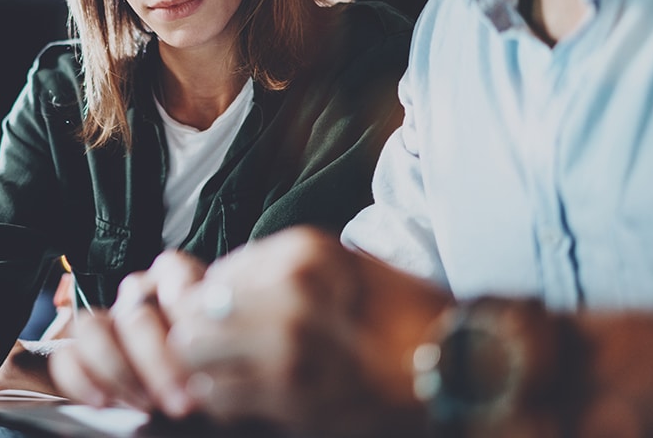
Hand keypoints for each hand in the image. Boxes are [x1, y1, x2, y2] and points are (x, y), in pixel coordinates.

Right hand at [48, 251, 204, 416]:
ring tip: (147, 403)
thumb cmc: (218, 375)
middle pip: (136, 312)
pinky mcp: (79, 357)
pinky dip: (81, 379)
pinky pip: (66, 357)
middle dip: (157, 359)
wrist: (189, 401)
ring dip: (118, 369)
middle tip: (183, 399)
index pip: (171, 271)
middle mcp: (139, 301)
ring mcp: (108, 327)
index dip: (183, 302)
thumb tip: (219, 361)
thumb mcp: (229, 354)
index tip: (201, 342)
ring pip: (93, 327)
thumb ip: (219, 343)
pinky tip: (104, 402)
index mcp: (178, 287)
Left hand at [164, 227, 450, 434]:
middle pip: (193, 311)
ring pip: (195, 352)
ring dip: (204, 368)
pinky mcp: (293, 392)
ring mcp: (290, 340)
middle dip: (197, 335)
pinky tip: (253, 397)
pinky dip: (224, 400)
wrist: (459, 367)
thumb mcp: (342, 267)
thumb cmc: (401, 316)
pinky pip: (219, 395)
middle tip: (218, 354)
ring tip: (233, 375)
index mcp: (303, 251)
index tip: (220, 322)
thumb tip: (207, 284)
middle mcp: (291, 288)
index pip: (214, 274)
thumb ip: (276, 271)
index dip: (208, 302)